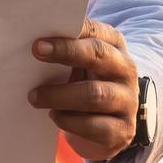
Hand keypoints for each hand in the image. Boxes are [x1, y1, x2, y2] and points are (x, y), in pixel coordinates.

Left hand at [29, 20, 140, 161]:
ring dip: (59, 95)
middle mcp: (126, 70)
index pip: (95, 32)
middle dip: (66, 52)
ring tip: (35, 97)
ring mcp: (128, 101)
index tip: (40, 40)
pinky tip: (55, 116)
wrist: (108, 128)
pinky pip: (93, 126)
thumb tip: (35, 45)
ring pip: (94, 94)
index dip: (68, 34)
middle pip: (99, 55)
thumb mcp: (80, 65)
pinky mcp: (122, 130)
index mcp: (115, 46)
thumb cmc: (86, 86)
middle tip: (36, 52)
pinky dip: (68, 121)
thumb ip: (66, 51)